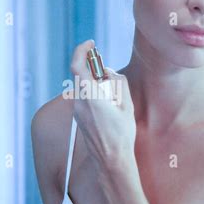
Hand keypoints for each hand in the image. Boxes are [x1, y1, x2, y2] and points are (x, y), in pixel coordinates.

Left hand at [70, 39, 136, 173]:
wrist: (112, 160)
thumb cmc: (121, 134)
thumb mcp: (126, 104)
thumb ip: (118, 82)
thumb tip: (109, 72)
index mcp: (90, 96)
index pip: (76, 66)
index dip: (81, 51)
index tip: (90, 43)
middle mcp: (80, 103)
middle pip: (81, 76)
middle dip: (93, 68)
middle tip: (107, 70)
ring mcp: (77, 112)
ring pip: (83, 88)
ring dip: (95, 83)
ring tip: (113, 93)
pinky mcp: (79, 118)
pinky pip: (84, 99)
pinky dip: (94, 94)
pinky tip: (108, 104)